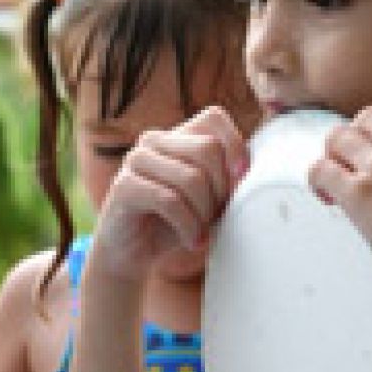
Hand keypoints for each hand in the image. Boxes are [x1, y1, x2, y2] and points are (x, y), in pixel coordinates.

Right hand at [91, 106, 249, 281]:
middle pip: (208, 149)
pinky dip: (188, 225)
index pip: (214, 117)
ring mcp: (136, 159)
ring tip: (202, 232)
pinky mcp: (123, 186)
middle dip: (221, 188)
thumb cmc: (176, 222)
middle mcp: (155, 140)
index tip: (242, 178)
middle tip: (218, 216)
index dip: (235, 144)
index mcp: (178, 136)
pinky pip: (169, 200)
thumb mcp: (209, 198)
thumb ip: (226, 179)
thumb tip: (247, 173)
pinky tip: (191, 241)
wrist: (134, 253)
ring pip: (191, 177)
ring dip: (204, 212)